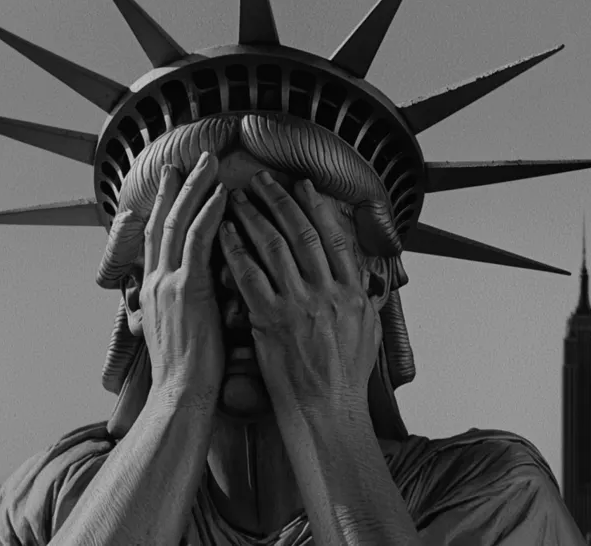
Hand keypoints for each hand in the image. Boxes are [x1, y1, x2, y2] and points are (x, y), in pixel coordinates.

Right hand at [141, 152, 227, 408]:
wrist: (181, 398)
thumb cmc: (189, 375)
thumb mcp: (180, 332)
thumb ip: (185, 306)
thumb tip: (201, 294)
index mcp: (155, 291)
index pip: (158, 236)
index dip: (165, 205)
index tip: (172, 179)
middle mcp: (156, 281)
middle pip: (164, 220)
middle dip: (176, 186)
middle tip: (189, 158)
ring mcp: (168, 283)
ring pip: (179, 222)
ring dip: (194, 188)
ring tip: (208, 162)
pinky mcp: (187, 291)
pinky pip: (198, 242)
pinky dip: (209, 214)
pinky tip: (222, 194)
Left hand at [218, 172, 381, 413]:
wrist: (328, 412)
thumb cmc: (345, 379)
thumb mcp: (367, 332)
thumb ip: (363, 298)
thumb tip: (363, 277)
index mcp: (352, 292)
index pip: (334, 237)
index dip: (317, 207)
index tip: (303, 185)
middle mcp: (327, 293)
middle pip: (301, 233)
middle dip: (279, 201)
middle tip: (261, 179)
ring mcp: (298, 305)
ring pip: (274, 248)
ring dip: (253, 217)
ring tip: (237, 197)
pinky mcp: (270, 321)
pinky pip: (249, 276)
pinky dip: (235, 251)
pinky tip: (223, 234)